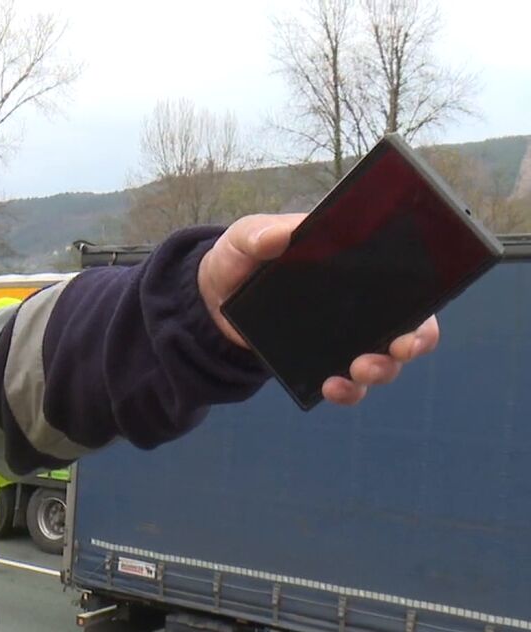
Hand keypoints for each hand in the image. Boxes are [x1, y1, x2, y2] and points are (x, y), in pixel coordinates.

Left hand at [197, 213, 440, 405]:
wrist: (211, 297)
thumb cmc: (241, 258)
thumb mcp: (244, 238)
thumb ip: (258, 234)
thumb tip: (280, 236)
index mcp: (354, 266)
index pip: (406, 281)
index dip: (424, 298)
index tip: (417, 316)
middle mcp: (360, 305)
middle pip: (407, 328)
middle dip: (413, 343)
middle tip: (397, 350)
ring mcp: (343, 336)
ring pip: (382, 360)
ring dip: (381, 371)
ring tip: (357, 372)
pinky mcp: (320, 362)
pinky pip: (346, 383)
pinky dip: (347, 391)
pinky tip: (330, 388)